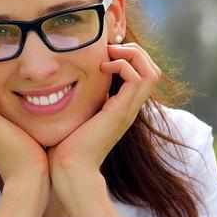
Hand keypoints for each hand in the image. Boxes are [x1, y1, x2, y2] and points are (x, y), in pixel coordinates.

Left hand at [48, 42, 161, 187]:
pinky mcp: (120, 112)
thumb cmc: (65, 144)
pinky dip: (123, 65)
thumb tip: (64, 83)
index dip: (129, 56)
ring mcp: (127, 110)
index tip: (104, 52)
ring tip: (108, 55)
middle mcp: (129, 107)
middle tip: (109, 49)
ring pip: (151, 72)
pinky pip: (137, 79)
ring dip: (132, 55)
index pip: (142, 74)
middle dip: (134, 51)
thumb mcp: (76, 113)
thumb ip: (80, 99)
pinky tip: (101, 68)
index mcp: (121, 106)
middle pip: (153, 70)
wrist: (69, 168)